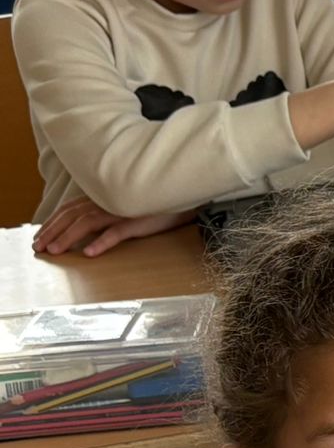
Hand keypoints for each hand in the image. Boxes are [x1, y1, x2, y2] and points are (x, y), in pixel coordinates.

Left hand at [33, 197, 195, 256]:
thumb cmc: (153, 201)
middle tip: (38, 248)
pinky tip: (89, 253)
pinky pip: (115, 233)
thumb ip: (106, 208)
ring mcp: (119, 211)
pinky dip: (101, 243)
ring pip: (86, 224)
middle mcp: (105, 202)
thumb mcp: (124, 202)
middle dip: (51, 232)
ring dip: (68, 238)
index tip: (39, 237)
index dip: (51, 223)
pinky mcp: (136, 222)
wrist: (181, 195)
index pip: (68, 209)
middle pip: (71, 217)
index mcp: (100, 196)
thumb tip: (89, 224)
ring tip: (55, 252)